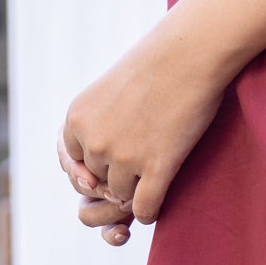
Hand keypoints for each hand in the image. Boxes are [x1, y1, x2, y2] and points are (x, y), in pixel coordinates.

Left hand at [58, 20, 229, 246]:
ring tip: (155, 167)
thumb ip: (91, 127)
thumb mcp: (104, 92)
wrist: (190, 54)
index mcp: (76, 119)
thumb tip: (89, 180)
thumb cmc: (153, 68)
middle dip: (117, 175)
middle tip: (142, 156)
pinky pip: (144, 208)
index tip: (115, 156)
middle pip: (99, 180)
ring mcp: (125, 157)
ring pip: (121, 195)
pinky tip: (158, 196)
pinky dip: (149, 210)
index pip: (75, 162)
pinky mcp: (158, 168)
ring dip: (136, 190)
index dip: (95, 164)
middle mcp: (94, 141)